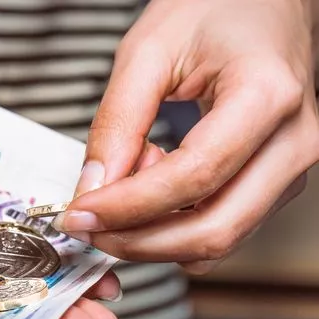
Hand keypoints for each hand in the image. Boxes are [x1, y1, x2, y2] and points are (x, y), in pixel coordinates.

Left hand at [53, 0, 318, 272]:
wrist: (262, 3)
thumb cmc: (214, 9)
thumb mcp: (148, 51)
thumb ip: (118, 122)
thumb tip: (94, 189)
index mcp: (266, 96)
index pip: (193, 176)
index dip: (127, 206)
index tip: (80, 214)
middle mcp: (293, 141)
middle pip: (214, 228)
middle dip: (138, 241)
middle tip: (89, 227)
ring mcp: (290, 167)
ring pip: (219, 239)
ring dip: (156, 235)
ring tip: (126, 183)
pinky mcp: (275, 181)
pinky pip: (224, 227)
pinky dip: (177, 225)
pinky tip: (153, 188)